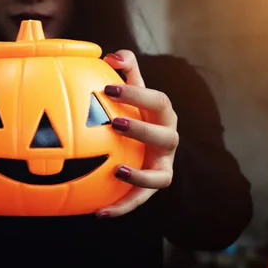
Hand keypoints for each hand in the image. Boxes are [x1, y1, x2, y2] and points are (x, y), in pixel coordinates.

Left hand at [96, 50, 178, 217]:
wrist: (152, 145)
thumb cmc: (138, 112)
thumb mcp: (134, 91)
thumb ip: (126, 70)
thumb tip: (110, 55)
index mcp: (163, 114)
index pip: (156, 100)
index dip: (135, 94)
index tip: (106, 89)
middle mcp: (168, 139)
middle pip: (165, 136)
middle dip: (142, 130)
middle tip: (114, 124)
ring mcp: (164, 165)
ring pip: (160, 174)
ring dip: (141, 176)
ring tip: (118, 171)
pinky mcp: (154, 185)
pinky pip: (140, 200)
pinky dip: (122, 207)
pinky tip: (99, 213)